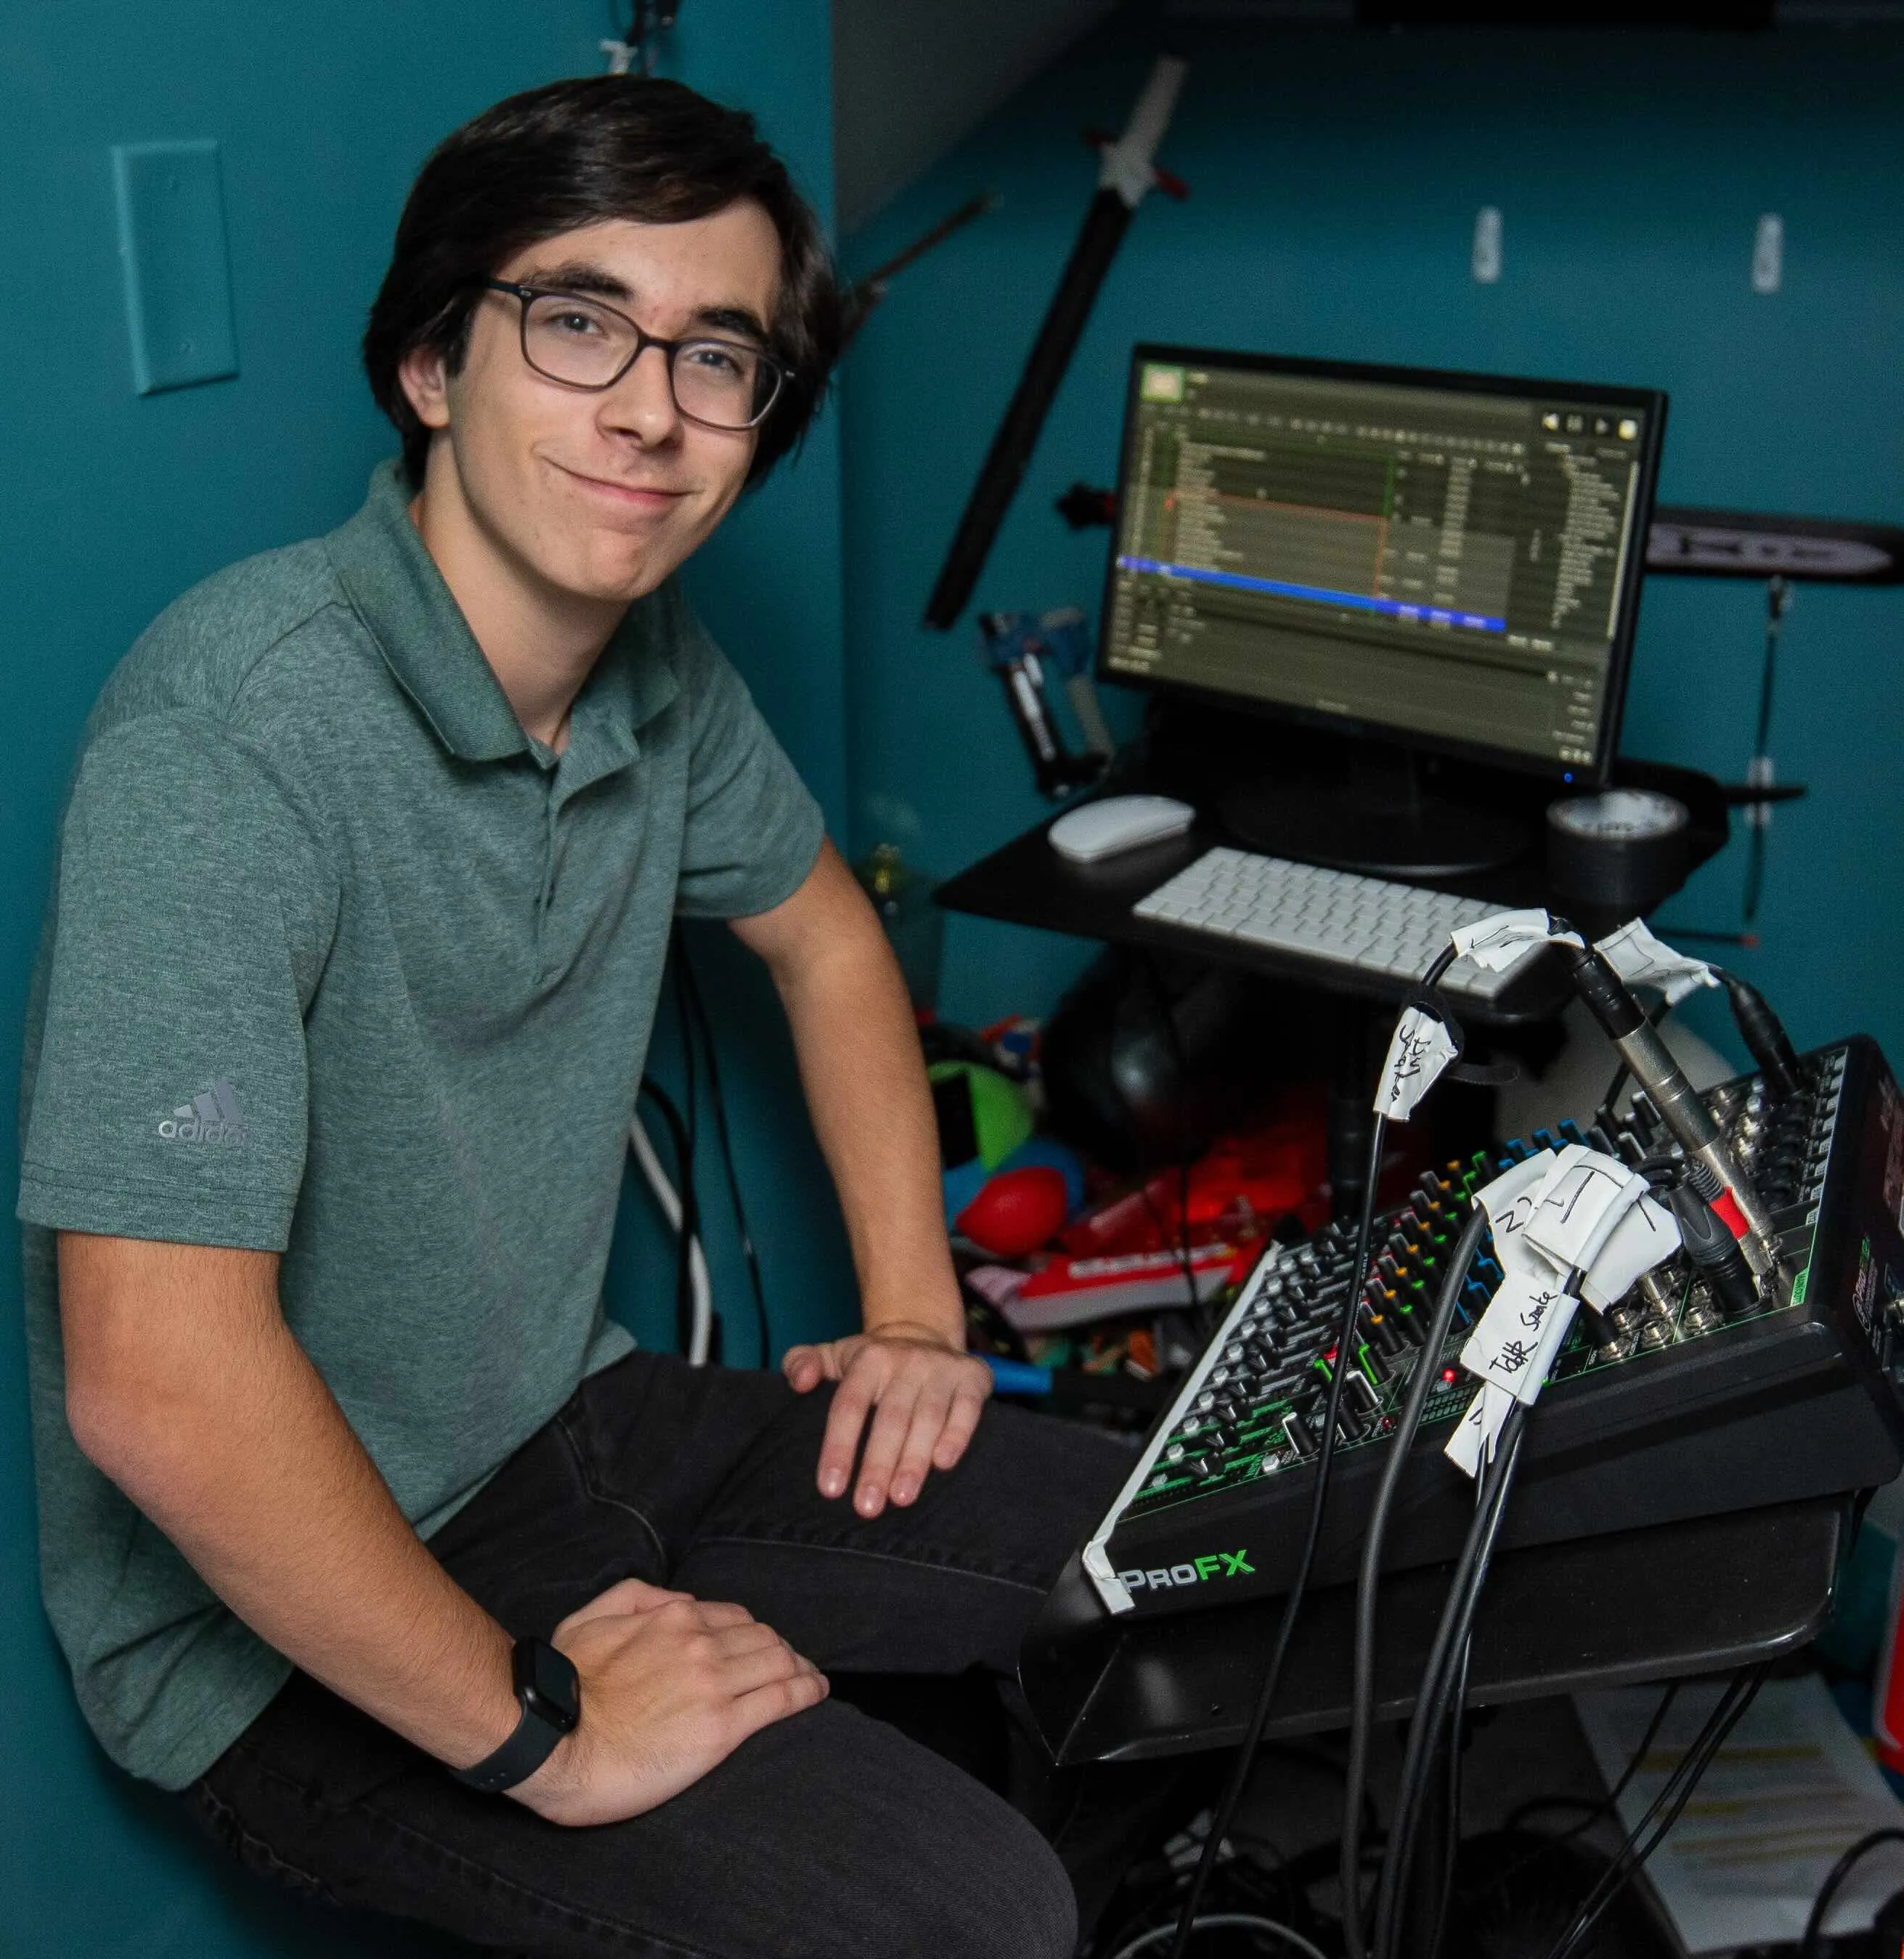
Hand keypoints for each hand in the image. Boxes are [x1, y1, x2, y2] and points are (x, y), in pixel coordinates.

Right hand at [512, 1577, 826, 1827]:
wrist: (553, 1741)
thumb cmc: (564, 1684)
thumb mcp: (589, 1618)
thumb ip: (636, 1595)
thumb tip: (680, 1600)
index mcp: (673, 1618)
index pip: (733, 1618)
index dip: (753, 1632)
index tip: (762, 1647)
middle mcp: (701, 1644)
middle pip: (763, 1638)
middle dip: (782, 1649)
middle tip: (793, 1664)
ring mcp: (714, 1686)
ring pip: (778, 1663)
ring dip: (800, 1668)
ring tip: (810, 1679)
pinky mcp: (721, 1729)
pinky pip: (780, 1700)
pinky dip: (805, 1691)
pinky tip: (816, 1692)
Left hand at [783, 1320, 993, 1516]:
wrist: (925, 1336)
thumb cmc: (872, 1364)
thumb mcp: (833, 1355)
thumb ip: (802, 1363)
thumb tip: (799, 1381)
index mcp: (868, 1359)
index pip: (849, 1405)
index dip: (839, 1447)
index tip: (830, 1489)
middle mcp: (906, 1360)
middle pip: (889, 1417)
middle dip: (878, 1465)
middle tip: (867, 1507)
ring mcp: (941, 1368)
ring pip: (927, 1417)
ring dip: (914, 1460)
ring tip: (901, 1498)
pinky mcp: (972, 1377)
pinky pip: (967, 1409)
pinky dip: (957, 1435)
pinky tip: (944, 1464)